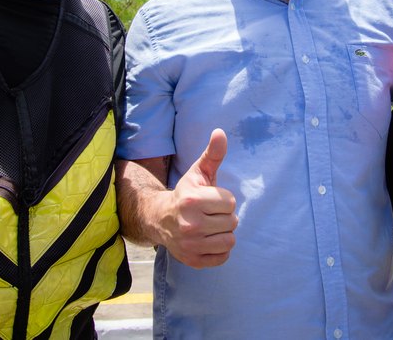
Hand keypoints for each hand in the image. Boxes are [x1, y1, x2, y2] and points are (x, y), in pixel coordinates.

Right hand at [161, 128, 237, 267]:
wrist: (160, 219)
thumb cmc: (186, 193)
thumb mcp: (198, 172)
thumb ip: (213, 153)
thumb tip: (220, 132)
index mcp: (192, 201)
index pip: (230, 202)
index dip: (223, 200)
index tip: (210, 200)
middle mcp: (190, 225)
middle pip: (232, 222)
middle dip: (224, 216)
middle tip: (209, 214)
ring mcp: (191, 245)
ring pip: (230, 240)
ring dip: (223, 233)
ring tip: (210, 226)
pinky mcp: (193, 261)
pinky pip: (223, 257)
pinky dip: (219, 250)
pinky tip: (208, 240)